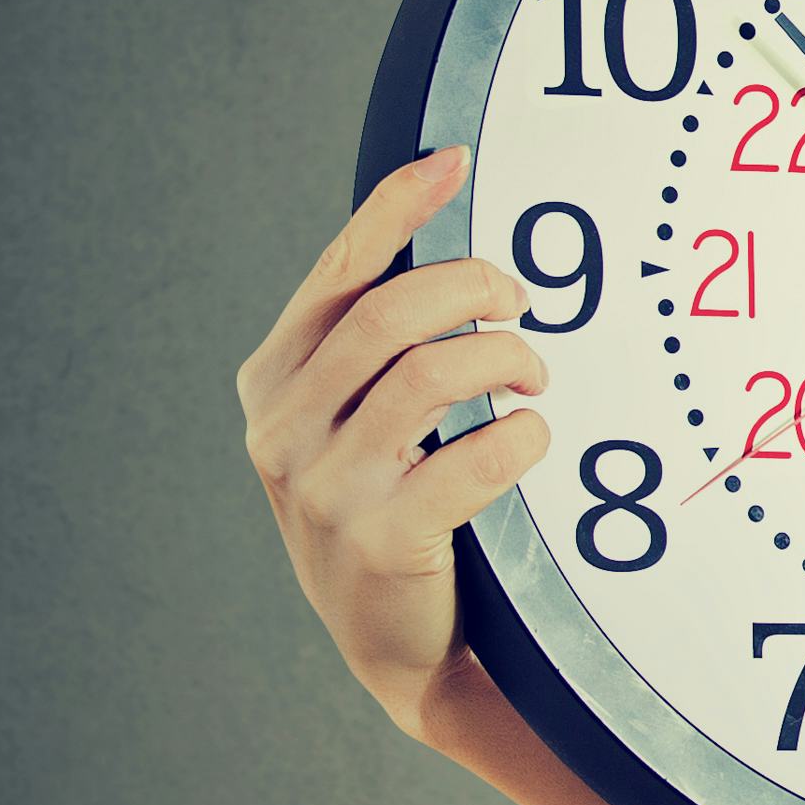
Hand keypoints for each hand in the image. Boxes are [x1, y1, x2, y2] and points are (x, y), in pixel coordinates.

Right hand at [237, 144, 552, 736]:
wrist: (400, 644)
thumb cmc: (393, 507)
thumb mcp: (355, 422)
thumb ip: (377, 346)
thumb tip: (448, 244)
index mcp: (273, 382)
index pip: (339, 271)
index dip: (398, 207)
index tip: (455, 160)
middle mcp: (282, 429)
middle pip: (392, 314)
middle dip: (475, 288)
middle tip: (522, 301)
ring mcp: (325, 489)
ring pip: (435, 375)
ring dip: (507, 361)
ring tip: (531, 376)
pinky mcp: (381, 539)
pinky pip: (473, 455)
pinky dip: (520, 435)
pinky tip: (528, 438)